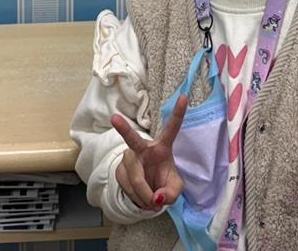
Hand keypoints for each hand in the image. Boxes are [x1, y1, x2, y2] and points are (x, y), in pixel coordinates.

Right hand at [111, 95, 187, 210]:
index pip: (171, 128)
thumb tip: (157, 197)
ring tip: (152, 202)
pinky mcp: (119, 169)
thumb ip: (171, 193)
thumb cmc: (163, 182)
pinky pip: (128, 187)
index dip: (178, 113)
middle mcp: (143, 148)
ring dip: (145, 194)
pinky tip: (142, 198)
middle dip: (123, 128)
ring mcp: (129, 158)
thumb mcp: (174, 189)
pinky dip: (138, 198)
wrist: (147, 193)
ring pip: (135, 177)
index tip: (184, 97)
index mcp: (162, 147)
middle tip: (114, 118)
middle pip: (133, 139)